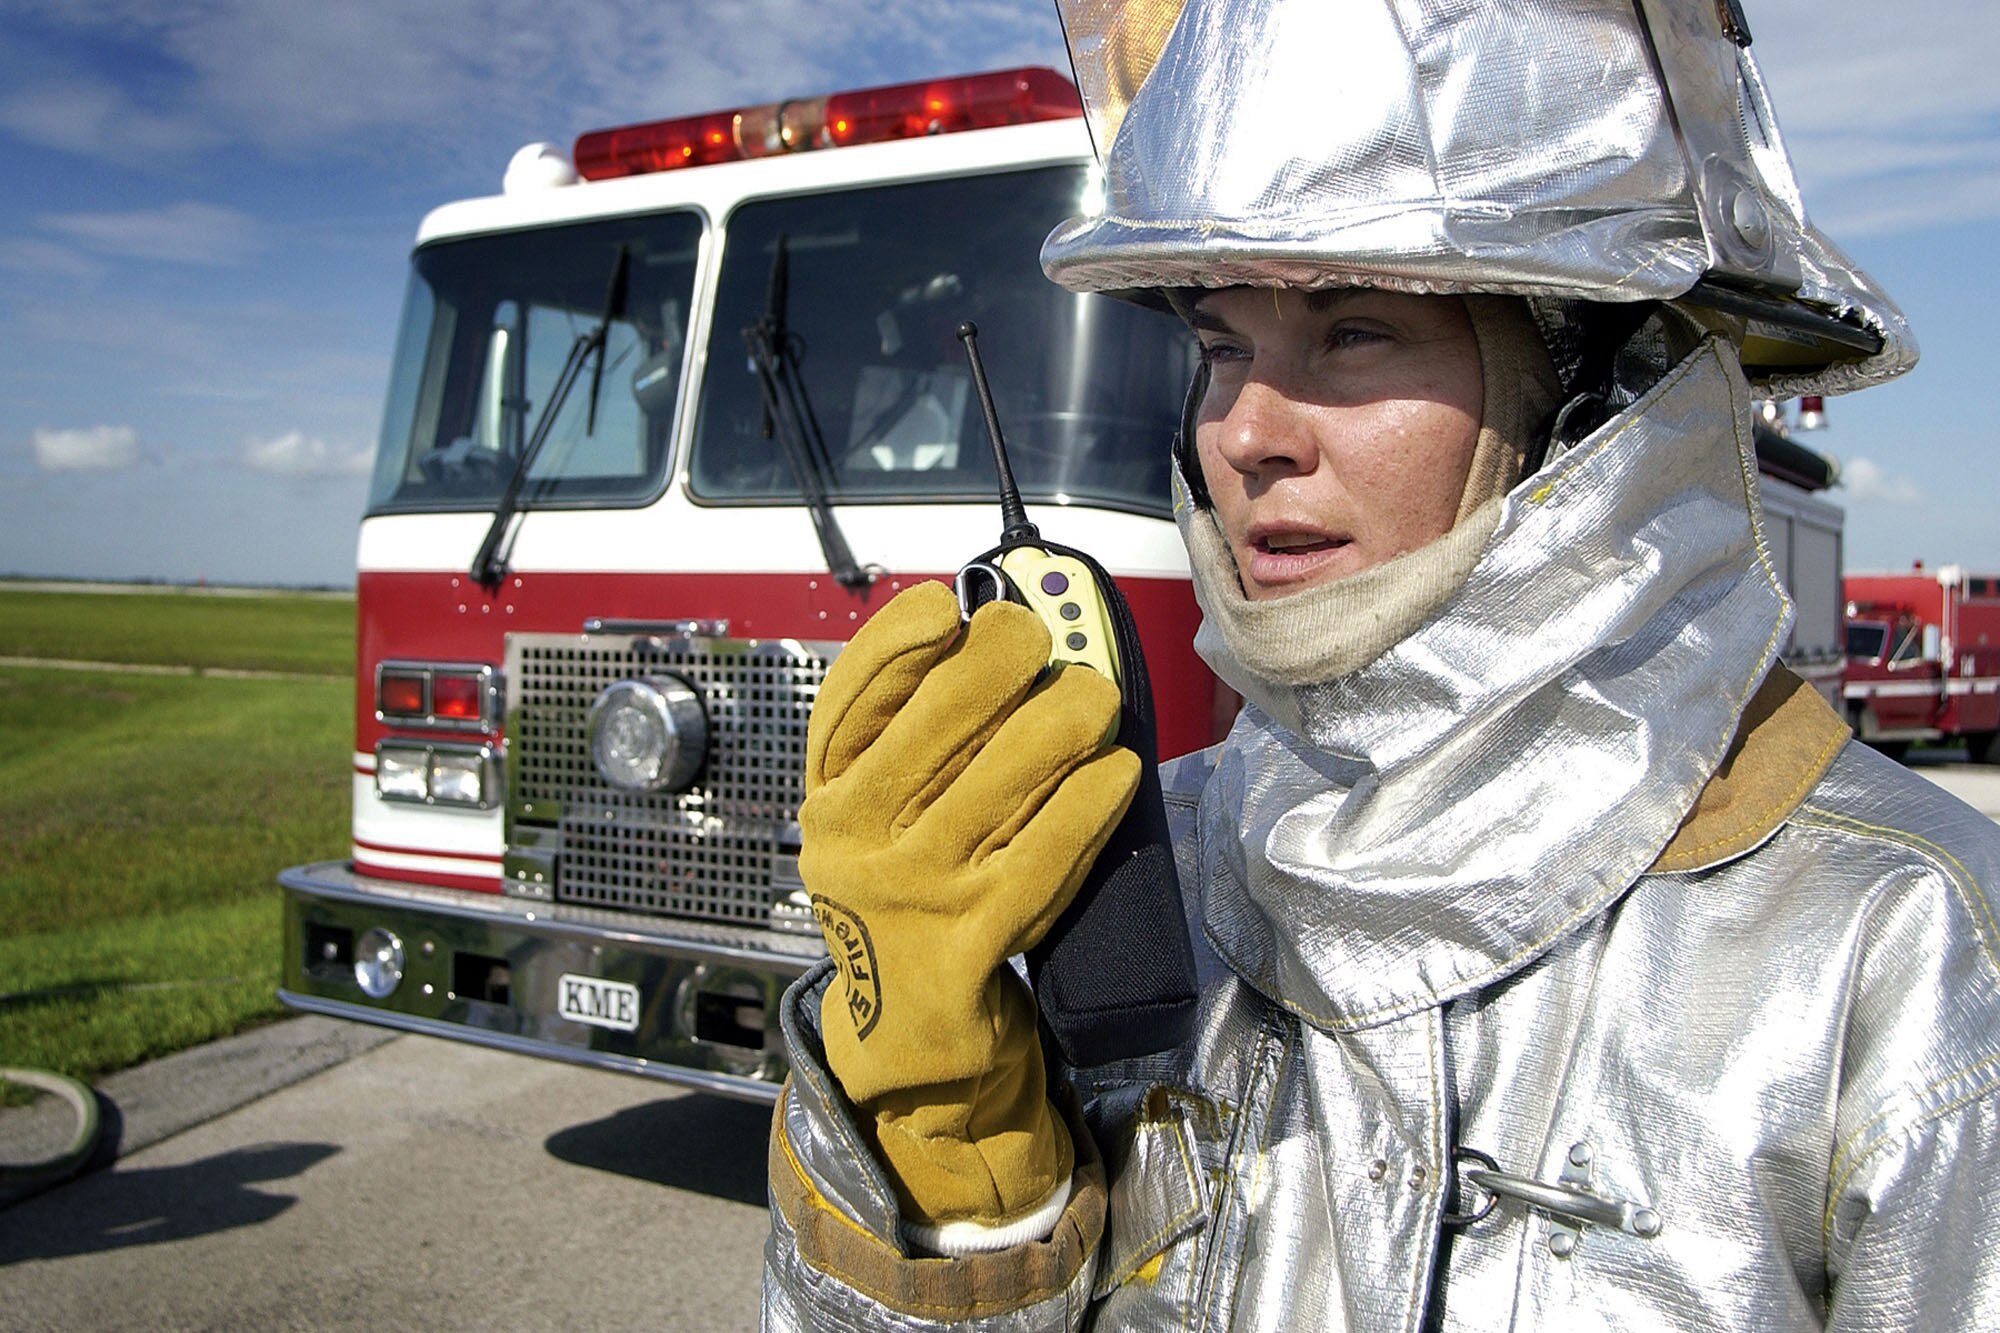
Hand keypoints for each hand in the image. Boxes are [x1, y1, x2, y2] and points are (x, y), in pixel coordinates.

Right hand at [801, 580, 1138, 1235]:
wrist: (903, 1039)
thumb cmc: (906, 902)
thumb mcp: (877, 822)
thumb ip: (906, 741)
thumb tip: (978, 638)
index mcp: (826, 800)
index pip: (850, 700)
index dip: (898, 641)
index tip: (949, 602)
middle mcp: (856, 842)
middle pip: (932, 724)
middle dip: (998, 662)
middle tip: (1044, 639)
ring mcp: (913, 893)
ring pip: (999, 779)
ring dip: (1061, 721)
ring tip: (1094, 696)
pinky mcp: (971, 942)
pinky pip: (1043, 853)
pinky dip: (1087, 802)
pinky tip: (1117, 769)